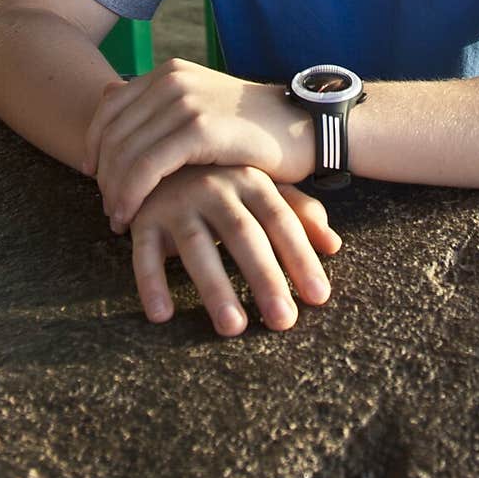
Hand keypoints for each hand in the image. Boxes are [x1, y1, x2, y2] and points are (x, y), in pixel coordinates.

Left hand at [83, 58, 313, 232]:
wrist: (302, 128)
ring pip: (126, 153)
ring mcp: (185, 101)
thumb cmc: (251, 128)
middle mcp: (172, 80)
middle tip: (107, 207)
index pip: (109, 108)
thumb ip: (159, 104)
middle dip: (103, 174)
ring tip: (116, 218)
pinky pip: (147, 167)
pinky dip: (131, 194)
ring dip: (114, 191)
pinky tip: (129, 216)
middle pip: (113, 133)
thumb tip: (108, 96)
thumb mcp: (200, 104)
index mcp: (169, 72)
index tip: (93, 176)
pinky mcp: (199, 129)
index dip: (93, 144)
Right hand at [129, 166, 340, 335]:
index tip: (319, 297)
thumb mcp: (260, 187)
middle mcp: (215, 187)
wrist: (158, 150)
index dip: (300, 257)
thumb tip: (333, 245)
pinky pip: (144, 253)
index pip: (281, 221)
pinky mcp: (144, 217)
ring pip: (197, 247)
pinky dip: (151, 283)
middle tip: (283, 321)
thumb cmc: (221, 176)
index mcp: (250, 180)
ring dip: (215, 288)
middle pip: (244, 235)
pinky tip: (162, 315)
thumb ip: (297, 212)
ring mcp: (177, 201)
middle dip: (265, 278)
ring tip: (233, 327)